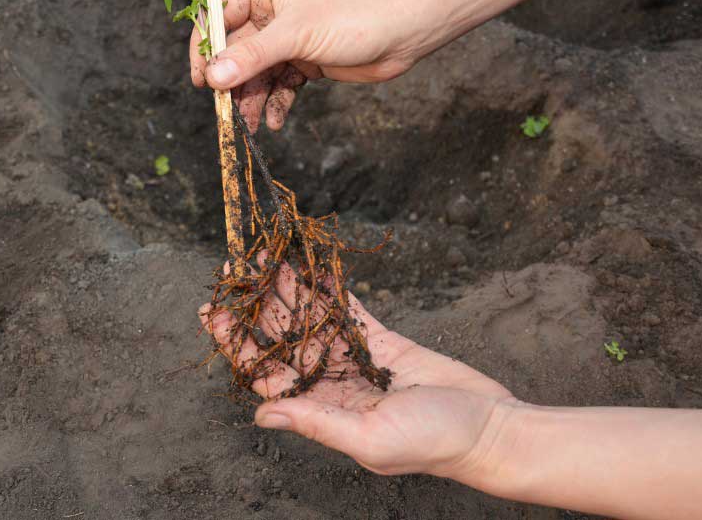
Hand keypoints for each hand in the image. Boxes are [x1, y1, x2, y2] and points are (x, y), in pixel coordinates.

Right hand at [189, 0, 427, 132]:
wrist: (402, 34)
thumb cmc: (352, 18)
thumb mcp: (296, 36)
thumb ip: (253, 56)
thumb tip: (213, 77)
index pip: (220, 15)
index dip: (206, 47)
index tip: (201, 80)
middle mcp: (273, 11)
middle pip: (236, 51)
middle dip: (232, 83)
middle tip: (226, 113)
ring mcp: (289, 38)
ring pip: (257, 72)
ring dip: (252, 99)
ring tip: (250, 126)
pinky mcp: (305, 60)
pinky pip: (279, 84)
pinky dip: (274, 102)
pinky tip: (274, 121)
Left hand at [198, 258, 518, 481]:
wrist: (488, 427)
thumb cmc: (432, 442)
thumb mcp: (368, 438)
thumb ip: (314, 422)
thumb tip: (260, 415)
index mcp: (321, 410)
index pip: (265, 373)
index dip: (237, 343)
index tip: (212, 312)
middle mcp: (332, 383)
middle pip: (283, 339)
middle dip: (256, 306)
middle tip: (233, 271)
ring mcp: (357, 359)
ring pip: (312, 320)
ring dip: (288, 290)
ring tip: (265, 258)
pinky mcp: (383, 341)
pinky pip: (349, 311)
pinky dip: (330, 290)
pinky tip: (310, 268)